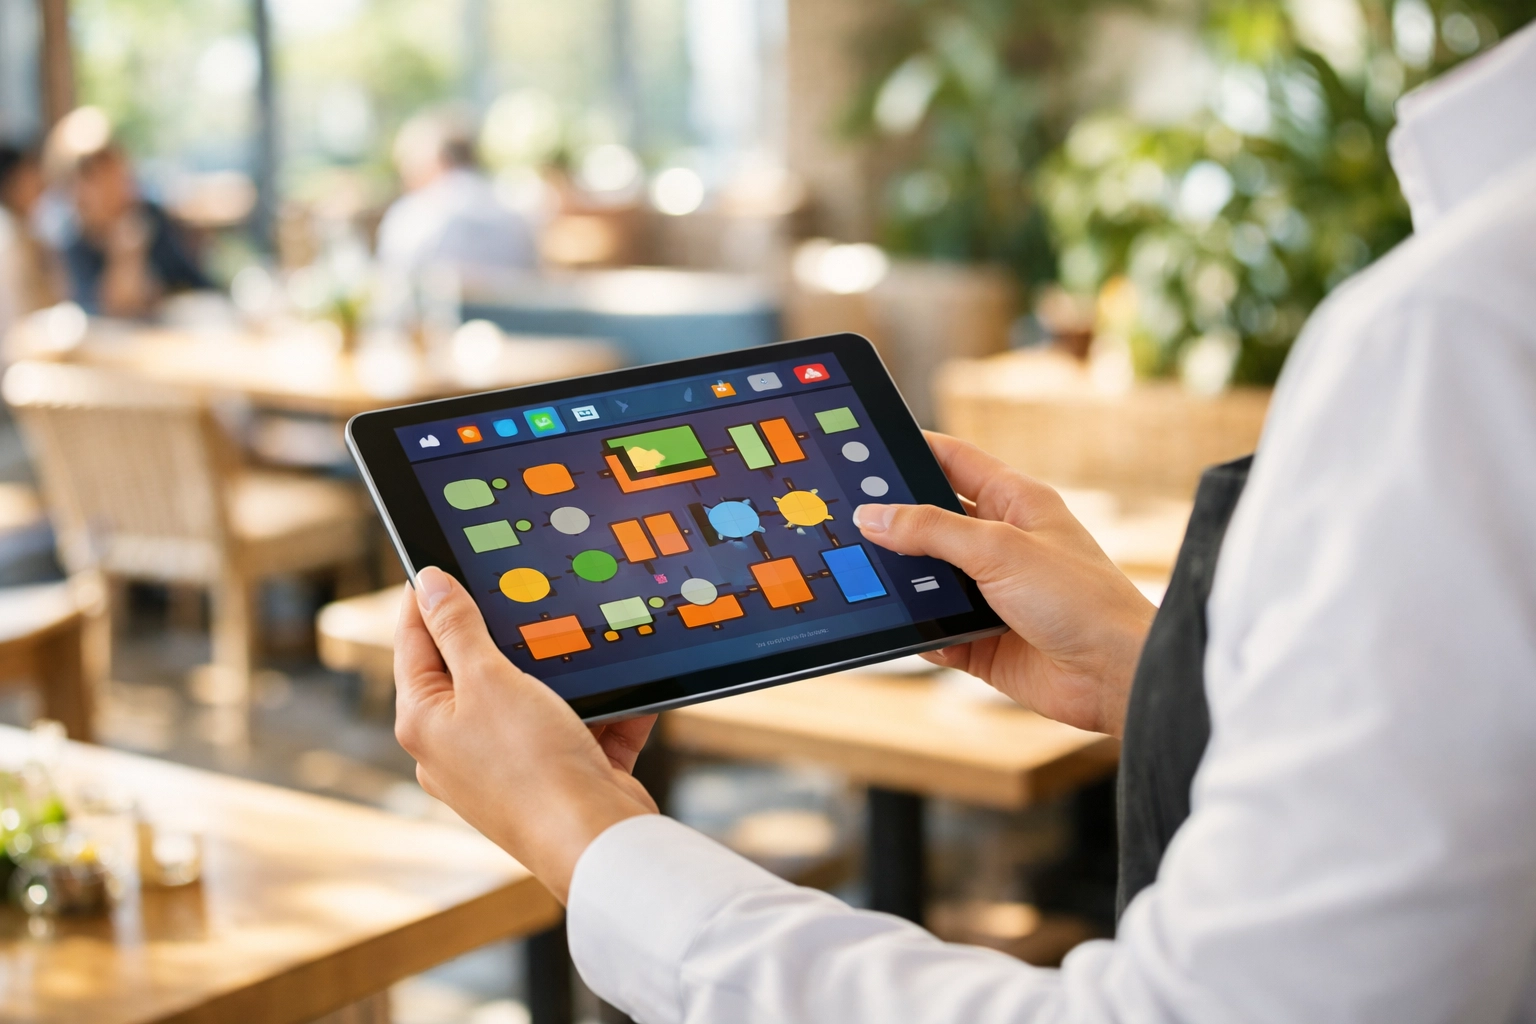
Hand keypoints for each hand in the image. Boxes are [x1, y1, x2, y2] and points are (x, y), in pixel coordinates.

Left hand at [394, 567, 657, 901]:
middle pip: (476, 670)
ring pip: (535, 698)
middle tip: (527, 593)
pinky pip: (581, 729)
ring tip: (587, 642)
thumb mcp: (488, 680)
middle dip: (508, 635)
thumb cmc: (531, 766)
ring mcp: (508, 766)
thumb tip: (428, 583)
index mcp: (425, 722)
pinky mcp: (558, 778)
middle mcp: (458, 748)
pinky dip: (606, 711)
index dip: (427, 598)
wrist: (595, 840)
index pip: (415, 643)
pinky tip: (631, 691)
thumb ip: (458, 628)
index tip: (445, 562)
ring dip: (564, 675)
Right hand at [855, 432, 1156, 736]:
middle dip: (894, 522)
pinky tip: (908, 630)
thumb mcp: (1000, 549)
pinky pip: (933, 628)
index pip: (952, 460)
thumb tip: (875, 515)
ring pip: (926, 577)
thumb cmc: (1082, 600)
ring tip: (868, 577)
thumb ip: (932, 530)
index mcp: (1014, 502)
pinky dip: (918, 630)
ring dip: (903, 582)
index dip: (911, 449)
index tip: (866, 448)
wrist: (1114, 676)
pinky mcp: (980, 638)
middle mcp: (1000, 543)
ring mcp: (989, 592)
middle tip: (849, 518)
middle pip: (930, 520)